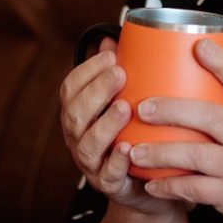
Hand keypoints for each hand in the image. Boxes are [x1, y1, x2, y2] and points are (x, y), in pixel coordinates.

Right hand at [58, 41, 183, 217]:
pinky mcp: (109, 185)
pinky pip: (108, 174)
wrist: (151, 185)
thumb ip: (121, 74)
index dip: (87, 71)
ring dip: (104, 124)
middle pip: (75, 114)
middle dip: (96, 91)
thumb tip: (117, 38)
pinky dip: (116, 160)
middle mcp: (78, 138)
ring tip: (124, 107)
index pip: (70, 89)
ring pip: (87, 144)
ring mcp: (91, 164)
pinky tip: (128, 147)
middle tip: (121, 73)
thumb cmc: (139, 135)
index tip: (112, 55)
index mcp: (80, 114)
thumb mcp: (132, 101)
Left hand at [129, 38, 222, 222]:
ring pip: (196, 156)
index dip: (222, 63)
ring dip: (161, 153)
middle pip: (211, 118)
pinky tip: (150, 184)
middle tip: (142, 107)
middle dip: (172, 110)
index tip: (198, 45)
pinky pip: (193, 190)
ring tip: (135, 150)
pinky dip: (168, 187)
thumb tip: (190, 73)